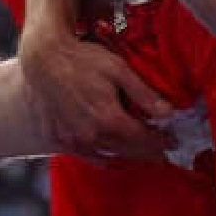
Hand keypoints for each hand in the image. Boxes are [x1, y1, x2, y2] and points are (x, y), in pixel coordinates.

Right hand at [20, 14, 169, 162]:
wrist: (43, 58)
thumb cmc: (83, 59)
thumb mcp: (119, 70)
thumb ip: (144, 94)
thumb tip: (168, 113)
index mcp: (110, 119)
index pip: (143, 139)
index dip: (160, 142)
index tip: (172, 143)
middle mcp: (91, 135)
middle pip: (127, 151)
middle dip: (147, 153)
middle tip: (161, 154)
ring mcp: (72, 139)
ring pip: (106, 154)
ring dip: (125, 156)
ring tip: (139, 155)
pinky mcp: (56, 138)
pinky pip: (83, 155)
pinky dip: (98, 157)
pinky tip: (106, 156)